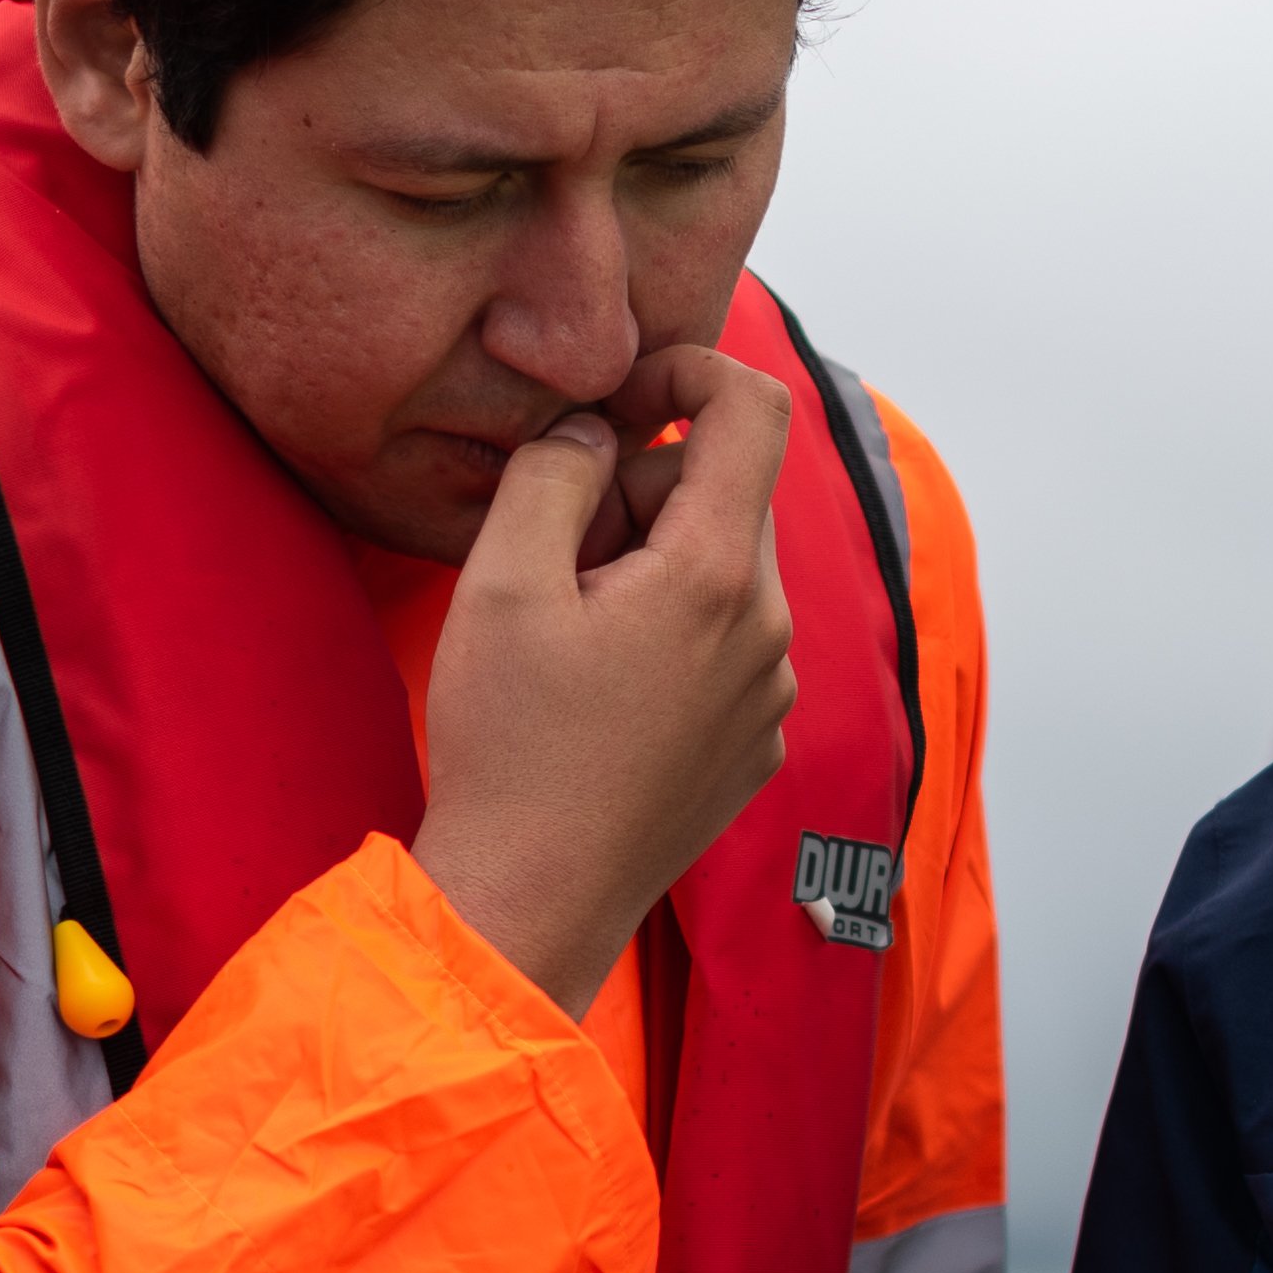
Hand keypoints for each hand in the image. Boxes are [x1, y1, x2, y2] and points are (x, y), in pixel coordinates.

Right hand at [409, 346, 795, 1016]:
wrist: (529, 901)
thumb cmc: (509, 746)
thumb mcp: (501, 582)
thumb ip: (554, 470)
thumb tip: (593, 427)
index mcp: (715, 575)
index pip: (754, 407)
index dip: (686, 371)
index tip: (619, 398)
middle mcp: (768, 631)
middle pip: (725, 494)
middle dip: (643, 493)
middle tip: (554, 558)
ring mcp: (771, 695)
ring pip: (724, 572)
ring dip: (654, 569)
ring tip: (571, 637)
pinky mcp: (756, 746)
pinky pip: (725, 645)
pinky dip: (670, 636)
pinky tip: (600, 696)